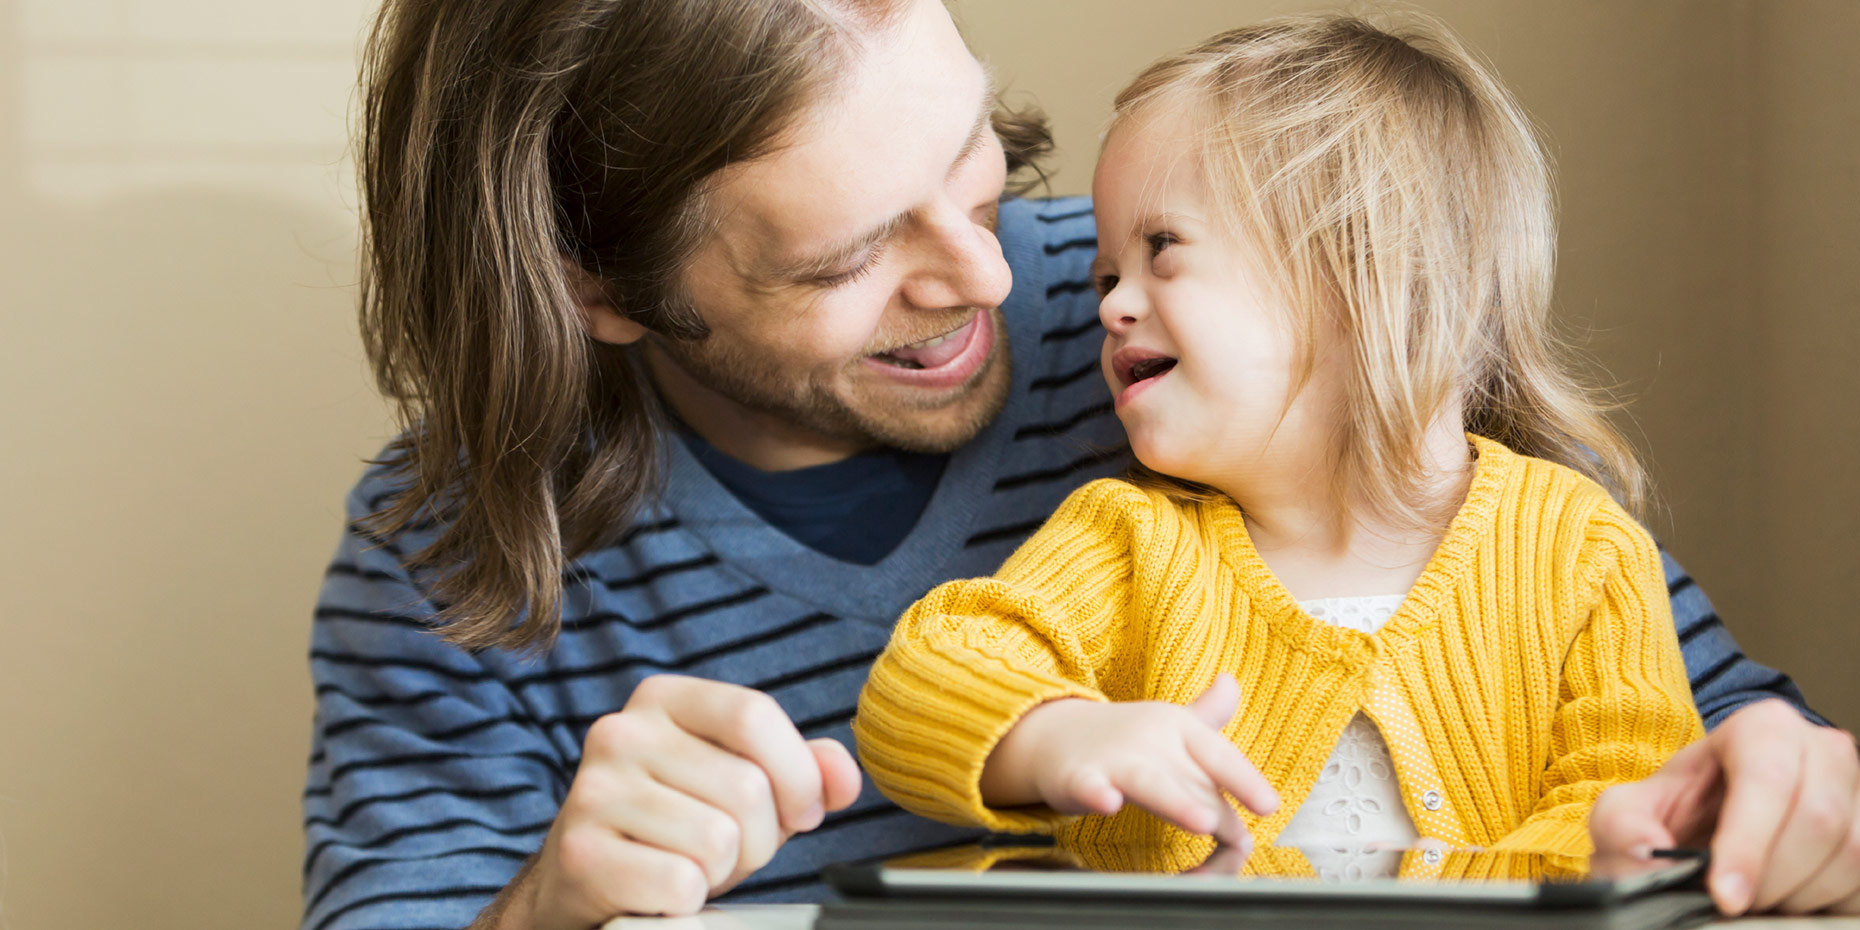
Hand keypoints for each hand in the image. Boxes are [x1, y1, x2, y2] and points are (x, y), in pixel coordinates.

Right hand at [481, 674, 863, 927]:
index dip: (797, 773)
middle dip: (762, 838)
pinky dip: (688, 900)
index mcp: (663, 699)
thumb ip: (800, 770)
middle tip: (733, 852)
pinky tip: (663, 890)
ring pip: (718, 839)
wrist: (585, 883)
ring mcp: (592, 791)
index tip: (803, 811)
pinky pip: (681, 882)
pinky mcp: (580, 853)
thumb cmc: (673, 827)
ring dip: (723, 871)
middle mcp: (619, 732)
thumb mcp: (739, 785)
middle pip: (745, 786)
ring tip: (692, 866)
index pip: (753, 714)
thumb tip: (844, 776)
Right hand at [983, 674, 1279, 848]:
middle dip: (1217, 812)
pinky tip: (1107, 803)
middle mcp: (1149, 740)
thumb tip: (1233, 684)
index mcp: (1176, 727)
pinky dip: (1096, 794)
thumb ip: (1207, 713)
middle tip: (1239, 840)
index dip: (1245, 779)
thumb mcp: (1168, 721)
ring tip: (1201, 821)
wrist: (1051, 733)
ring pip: (1150, 783)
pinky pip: (1088, 786)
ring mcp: (1113, 758)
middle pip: (1191, 779)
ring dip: (1177, 801)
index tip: (1269, 806)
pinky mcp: (1077, 776)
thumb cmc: (1122, 736)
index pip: (1218, 753)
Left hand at [1590, 699, 1859, 914]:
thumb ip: (1622, 827)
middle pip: (1817, 821)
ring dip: (1796, 895)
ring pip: (1849, 855)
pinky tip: (1782, 902)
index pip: (1766, 778)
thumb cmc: (1676, 811)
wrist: (1713, 825)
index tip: (1724, 896)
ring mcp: (1857, 792)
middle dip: (1770, 877)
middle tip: (1731, 904)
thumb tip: (1646, 853)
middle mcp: (1823, 750)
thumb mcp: (1628, 812)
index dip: (1748, 843)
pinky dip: (1822, 904)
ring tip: (1752, 899)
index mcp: (1763, 728)